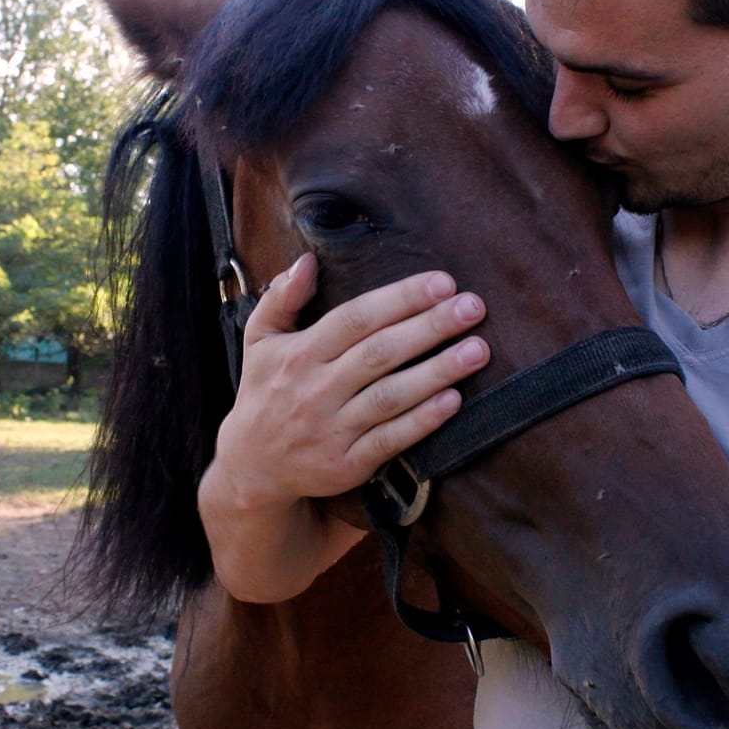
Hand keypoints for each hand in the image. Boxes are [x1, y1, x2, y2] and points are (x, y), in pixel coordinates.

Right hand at [197, 253, 488, 601]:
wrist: (250, 467)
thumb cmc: (264, 392)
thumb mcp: (259, 341)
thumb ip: (282, 298)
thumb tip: (308, 261)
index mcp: (299, 353)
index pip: (355, 318)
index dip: (400, 299)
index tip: (442, 282)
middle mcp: (315, 390)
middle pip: (379, 353)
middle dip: (430, 327)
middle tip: (473, 307)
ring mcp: (331, 429)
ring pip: (390, 396)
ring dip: (437, 372)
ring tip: (477, 350)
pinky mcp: (346, 464)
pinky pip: (389, 440)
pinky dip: (422, 421)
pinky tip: (454, 401)